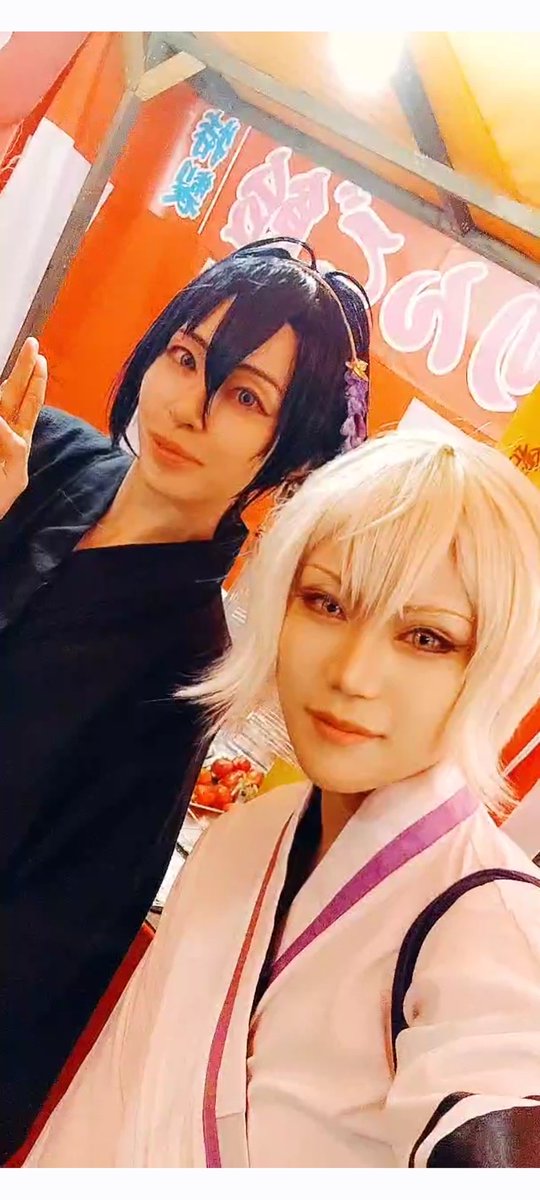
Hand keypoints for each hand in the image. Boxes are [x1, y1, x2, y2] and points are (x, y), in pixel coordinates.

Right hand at [0, 338, 46, 517]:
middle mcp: (3, 429)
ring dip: (8, 383)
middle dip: (23, 368)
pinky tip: (0, 399)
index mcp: (18, 437)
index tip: (41, 358)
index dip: (36, 381)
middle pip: (12, 391)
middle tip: (31, 344)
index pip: (30, 403)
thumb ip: (12, 449)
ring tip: (24, 362)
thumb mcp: (14, 478)